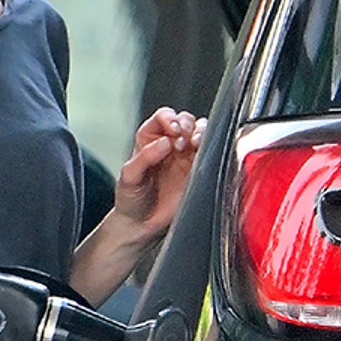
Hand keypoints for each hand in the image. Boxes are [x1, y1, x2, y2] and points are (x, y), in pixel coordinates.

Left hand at [112, 106, 205, 240]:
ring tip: (194, 144)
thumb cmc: (131, 199)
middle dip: (186, 125)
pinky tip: (204, 154)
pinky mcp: (198, 171)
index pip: (163, 116)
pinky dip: (212, 148)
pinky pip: (210, 153)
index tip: (171, 130)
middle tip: (181, 140)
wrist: (141, 225)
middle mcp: (169, 144)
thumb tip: (164, 142)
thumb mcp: (129, 177)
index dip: (169, 119)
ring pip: (201, 132)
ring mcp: (186, 157)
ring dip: (201, 133)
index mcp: (150, 139)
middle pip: (185, 120)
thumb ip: (144, 158)